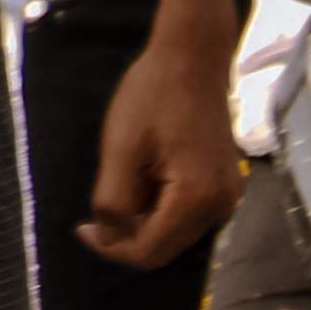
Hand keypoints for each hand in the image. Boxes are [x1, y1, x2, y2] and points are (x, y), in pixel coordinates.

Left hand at [82, 23, 244, 265]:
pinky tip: (146, 173)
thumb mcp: (120, 149)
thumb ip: (113, 201)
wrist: (193, 57)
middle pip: (164, 247)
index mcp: (196, 198)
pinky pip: (187, 212)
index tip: (83, 227)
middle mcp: (220, 206)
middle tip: (102, 198)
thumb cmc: (152, 95)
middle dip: (127, 233)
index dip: (110, 248)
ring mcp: (228, 195)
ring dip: (143, 219)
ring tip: (127, 177)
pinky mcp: (226, 184)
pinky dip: (161, 205)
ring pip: (174, 232)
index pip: (148, 252)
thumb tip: (108, 239)